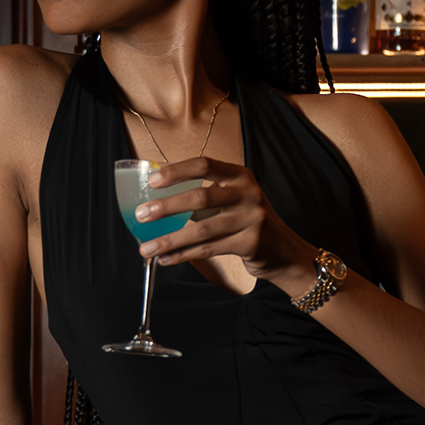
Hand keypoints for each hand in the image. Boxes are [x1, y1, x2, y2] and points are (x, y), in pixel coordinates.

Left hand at [133, 157, 317, 291]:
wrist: (283, 249)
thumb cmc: (247, 220)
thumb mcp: (234, 198)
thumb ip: (206, 193)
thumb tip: (157, 198)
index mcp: (240, 175)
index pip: (205, 164)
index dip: (177, 171)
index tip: (152, 181)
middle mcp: (248, 194)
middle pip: (201, 197)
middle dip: (167, 207)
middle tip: (141, 215)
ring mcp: (251, 219)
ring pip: (202, 230)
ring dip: (170, 239)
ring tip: (146, 248)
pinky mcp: (250, 244)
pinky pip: (209, 250)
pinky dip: (184, 255)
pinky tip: (166, 259)